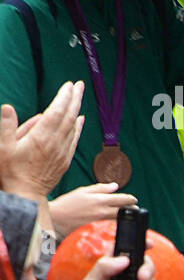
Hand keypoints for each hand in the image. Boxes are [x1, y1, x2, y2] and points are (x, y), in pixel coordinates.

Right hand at [0, 81, 84, 197]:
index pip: (56, 111)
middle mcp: (56, 142)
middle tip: (79, 84)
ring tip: (79, 96)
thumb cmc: (11, 171)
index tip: (69, 85)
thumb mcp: (3, 148)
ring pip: (74, 126)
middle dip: (75, 98)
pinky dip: (78, 127)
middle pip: (69, 116)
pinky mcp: (65, 160)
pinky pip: (74, 139)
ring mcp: (62, 151)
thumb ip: (6, 126)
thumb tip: (7, 107)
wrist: (26, 194)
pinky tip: (80, 120)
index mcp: (41, 136)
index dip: (64, 97)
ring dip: (77, 109)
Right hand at [48, 182, 137, 237]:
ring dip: (125, 217)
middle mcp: (102, 211)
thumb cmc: (67, 203)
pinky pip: (111, 226)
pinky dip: (116, 224)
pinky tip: (117, 223)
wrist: (55, 219)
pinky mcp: (97, 230)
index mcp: (99, 199)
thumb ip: (100, 188)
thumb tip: (115, 186)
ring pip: (119, 219)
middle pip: (124, 211)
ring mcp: (100, 222)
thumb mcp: (83, 191)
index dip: (131, 199)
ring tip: (128, 216)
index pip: (123, 199)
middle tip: (135, 209)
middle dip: (132, 210)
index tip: (134, 200)